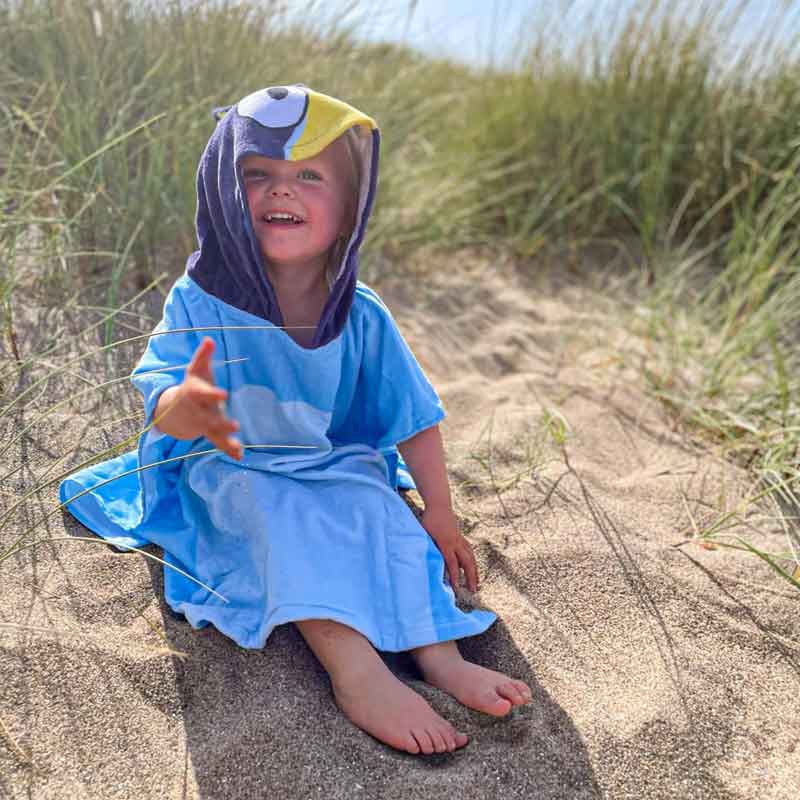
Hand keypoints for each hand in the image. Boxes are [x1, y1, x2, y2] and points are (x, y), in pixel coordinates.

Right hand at [154, 337, 242, 459]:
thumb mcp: (195, 370)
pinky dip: (228, 450)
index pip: (204, 394)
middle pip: (210, 419)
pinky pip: (218, 443)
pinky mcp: (210, 433)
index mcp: (195, 395)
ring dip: (226, 441)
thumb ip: (203, 356)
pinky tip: (240, 456)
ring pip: (214, 435)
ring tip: (238, 448)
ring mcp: (204, 425)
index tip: (224, 394)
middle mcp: (198, 412)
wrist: (175, 410)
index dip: (213, 394)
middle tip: (236, 425)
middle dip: (222, 424)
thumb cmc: (191, 386)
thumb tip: (210, 339)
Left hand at [419, 505, 478, 592]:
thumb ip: (428, 547)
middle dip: (471, 577)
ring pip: (471, 557)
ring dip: (475, 571)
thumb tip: (427, 562)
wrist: (439, 505)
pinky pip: (469, 550)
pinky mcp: (460, 536)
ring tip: (476, 583)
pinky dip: (472, 560)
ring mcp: (460, 539)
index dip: (454, 576)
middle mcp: (456, 542)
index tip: (456, 588)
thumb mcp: (425, 533)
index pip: (452, 563)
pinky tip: (472, 567)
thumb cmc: (429, 519)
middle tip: (473, 591)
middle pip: (467, 562)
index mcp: (446, 543)